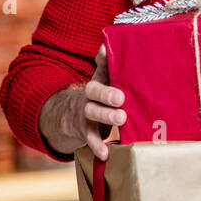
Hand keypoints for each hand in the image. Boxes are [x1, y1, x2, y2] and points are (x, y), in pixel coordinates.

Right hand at [38, 44, 125, 160]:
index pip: (101, 67)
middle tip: (121, 97)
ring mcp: (86, 112)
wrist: (72, 115)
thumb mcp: (109, 82)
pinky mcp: (85, 130)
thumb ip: (120, 70)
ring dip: (106, 115)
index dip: (103, 59)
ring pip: (93, 112)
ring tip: (121, 118)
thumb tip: (128, 47)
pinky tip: (106, 153)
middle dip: (107, 93)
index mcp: (100, 80)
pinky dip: (97, 146)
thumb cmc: (104, 96)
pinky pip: (90, 138)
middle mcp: (91, 94)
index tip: (104, 50)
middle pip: (95, 91)